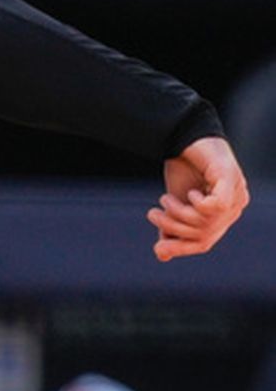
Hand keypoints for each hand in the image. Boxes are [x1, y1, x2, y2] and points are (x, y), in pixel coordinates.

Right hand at [147, 137, 249, 261]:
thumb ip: (172, 225)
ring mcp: (237, 192)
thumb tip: (161, 254)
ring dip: (179, 214)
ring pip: (207, 223)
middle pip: (204, 236)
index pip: (204, 243)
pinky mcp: (232, 180)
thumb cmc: (183, 167)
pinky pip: (216, 207)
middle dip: (174, 227)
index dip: (181, 247)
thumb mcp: (175, 202)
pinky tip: (191, 192)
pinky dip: (198, 204)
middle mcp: (235, 205)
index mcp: (224, 214)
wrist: (184, 136)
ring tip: (164, 199)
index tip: (158, 248)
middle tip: (153, 213)